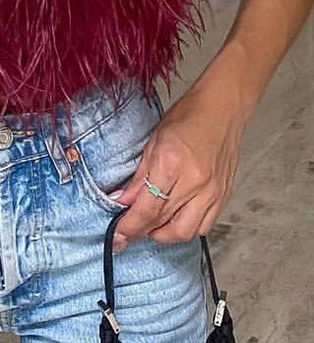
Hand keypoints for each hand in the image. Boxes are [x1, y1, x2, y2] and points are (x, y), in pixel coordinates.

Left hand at [107, 83, 245, 251]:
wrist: (222, 107)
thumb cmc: (188, 117)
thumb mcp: (153, 142)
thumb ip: (139, 178)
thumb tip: (123, 201)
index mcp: (172, 164)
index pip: (147, 208)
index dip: (129, 226)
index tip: (117, 235)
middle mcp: (195, 182)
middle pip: (164, 223)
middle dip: (143, 232)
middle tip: (131, 230)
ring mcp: (213, 191)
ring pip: (187, 231)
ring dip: (165, 234)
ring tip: (152, 225)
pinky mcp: (224, 195)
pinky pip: (205, 225)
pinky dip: (187, 227)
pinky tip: (176, 218)